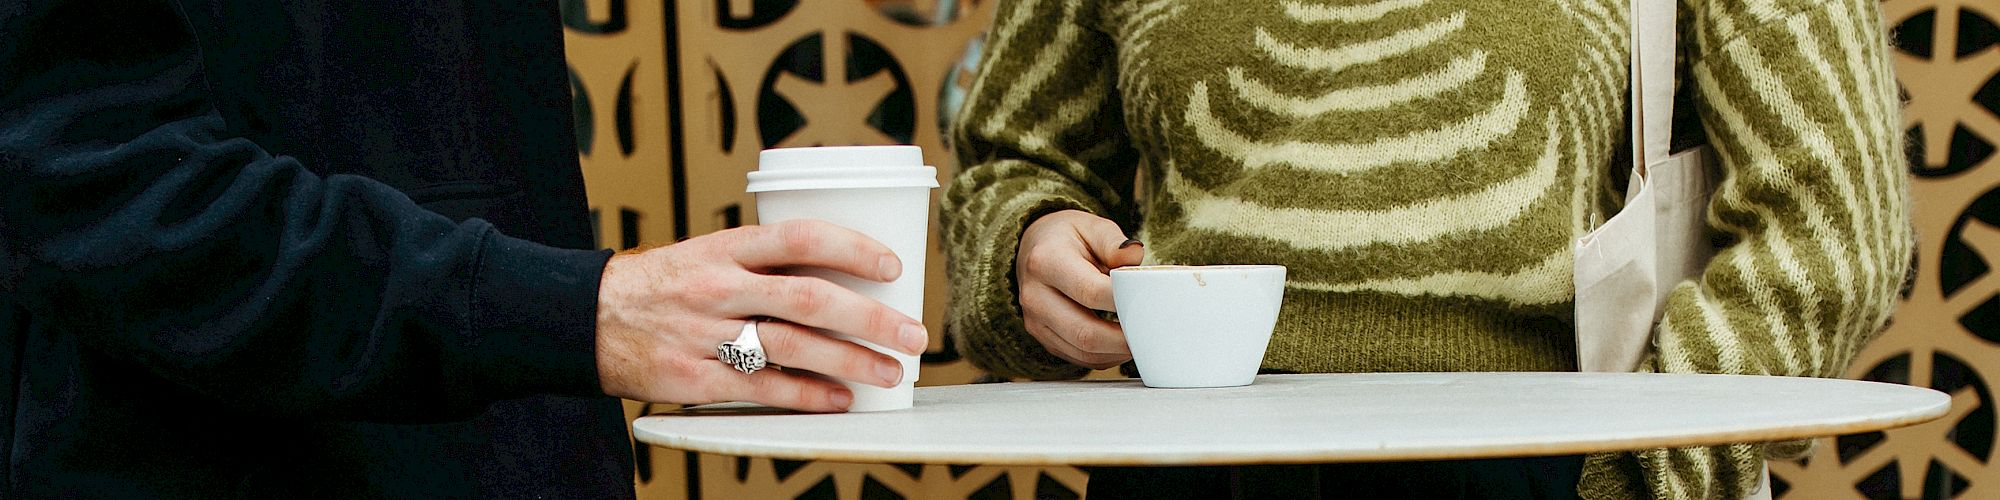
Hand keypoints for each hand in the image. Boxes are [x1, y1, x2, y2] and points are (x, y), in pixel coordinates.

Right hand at [595, 220, 927, 411]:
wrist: (585, 319)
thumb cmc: (661, 286)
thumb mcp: (706, 256)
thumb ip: (760, 264)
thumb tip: (836, 277)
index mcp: (724, 247)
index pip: (799, 237)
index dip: (852, 249)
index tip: (892, 266)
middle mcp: (717, 287)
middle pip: (808, 298)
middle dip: (870, 318)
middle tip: (912, 334)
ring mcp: (704, 334)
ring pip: (792, 346)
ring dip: (850, 362)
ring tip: (889, 372)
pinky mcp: (693, 377)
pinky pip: (761, 387)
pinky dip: (806, 395)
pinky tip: (839, 399)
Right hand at [1016, 210, 1144, 368]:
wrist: (1036, 247)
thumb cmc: (1069, 237)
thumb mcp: (1092, 226)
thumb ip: (1114, 242)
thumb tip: (1134, 256)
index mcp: (1045, 261)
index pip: (1090, 291)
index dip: (1123, 302)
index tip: (1150, 303)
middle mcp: (1034, 295)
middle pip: (1084, 332)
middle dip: (1123, 338)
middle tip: (1151, 332)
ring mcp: (1035, 321)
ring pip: (1082, 351)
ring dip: (1117, 351)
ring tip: (1141, 339)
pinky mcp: (1043, 337)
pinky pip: (1078, 358)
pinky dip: (1106, 356)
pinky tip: (1123, 344)